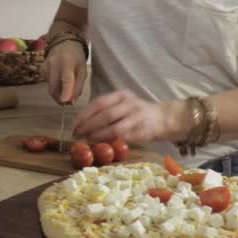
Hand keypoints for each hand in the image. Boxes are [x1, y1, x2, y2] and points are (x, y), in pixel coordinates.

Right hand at [41, 41, 86, 103]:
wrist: (63, 43)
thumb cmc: (76, 57)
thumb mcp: (82, 70)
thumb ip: (78, 86)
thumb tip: (71, 102)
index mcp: (67, 62)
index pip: (66, 79)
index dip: (66, 91)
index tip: (66, 102)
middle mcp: (53, 64)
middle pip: (54, 87)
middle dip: (60, 99)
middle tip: (68, 103)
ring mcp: (45, 67)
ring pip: (50, 87)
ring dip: (58, 93)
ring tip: (65, 90)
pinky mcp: (41, 70)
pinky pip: (48, 83)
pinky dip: (54, 87)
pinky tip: (59, 81)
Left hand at [71, 90, 189, 142]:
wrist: (164, 118)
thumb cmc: (135, 113)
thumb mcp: (120, 106)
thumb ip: (104, 111)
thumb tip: (80, 124)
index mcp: (121, 95)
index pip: (98, 103)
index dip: (84, 115)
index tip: (73, 125)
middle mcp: (129, 103)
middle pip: (104, 114)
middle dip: (87, 126)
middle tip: (76, 134)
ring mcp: (137, 116)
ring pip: (113, 127)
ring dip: (97, 135)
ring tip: (87, 139)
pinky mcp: (142, 130)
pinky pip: (122, 137)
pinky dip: (109, 140)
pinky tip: (101, 143)